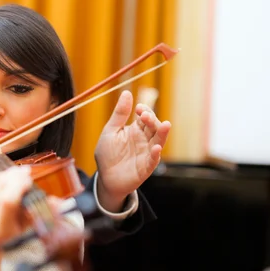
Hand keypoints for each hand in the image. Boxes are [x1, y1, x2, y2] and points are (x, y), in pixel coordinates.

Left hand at [0, 166, 32, 270]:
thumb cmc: (4, 236)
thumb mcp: (23, 229)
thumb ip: (38, 214)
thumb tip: (56, 203)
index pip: (7, 200)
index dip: (19, 184)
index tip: (27, 176)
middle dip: (12, 176)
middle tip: (21, 172)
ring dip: (1, 175)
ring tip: (8, 180)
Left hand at [94, 90, 170, 210]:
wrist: (106, 178)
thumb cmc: (108, 154)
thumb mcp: (110, 131)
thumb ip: (119, 114)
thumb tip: (126, 92)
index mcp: (136, 130)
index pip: (145, 117)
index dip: (144, 111)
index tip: (139, 108)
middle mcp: (144, 140)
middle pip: (154, 127)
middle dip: (152, 120)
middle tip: (145, 115)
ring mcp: (147, 153)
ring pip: (158, 141)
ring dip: (162, 133)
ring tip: (166, 125)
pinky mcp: (145, 167)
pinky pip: (152, 160)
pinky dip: (155, 155)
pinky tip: (156, 148)